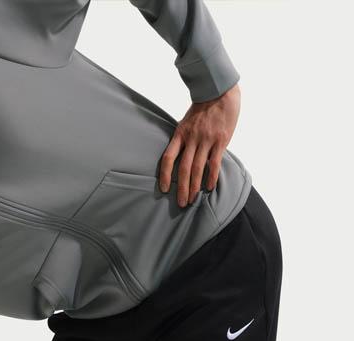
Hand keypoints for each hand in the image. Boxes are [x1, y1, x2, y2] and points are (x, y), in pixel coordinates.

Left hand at [158, 83, 240, 207]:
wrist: (219, 92)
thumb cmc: (201, 110)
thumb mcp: (186, 123)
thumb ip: (183, 140)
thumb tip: (178, 159)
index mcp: (180, 134)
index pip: (168, 158)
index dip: (164, 175)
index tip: (163, 189)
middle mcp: (192, 139)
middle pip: (183, 168)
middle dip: (181, 188)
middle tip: (181, 203)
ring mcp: (206, 140)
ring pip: (198, 168)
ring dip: (194, 186)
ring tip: (192, 200)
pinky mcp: (221, 140)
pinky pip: (215, 162)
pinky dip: (211, 177)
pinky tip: (208, 188)